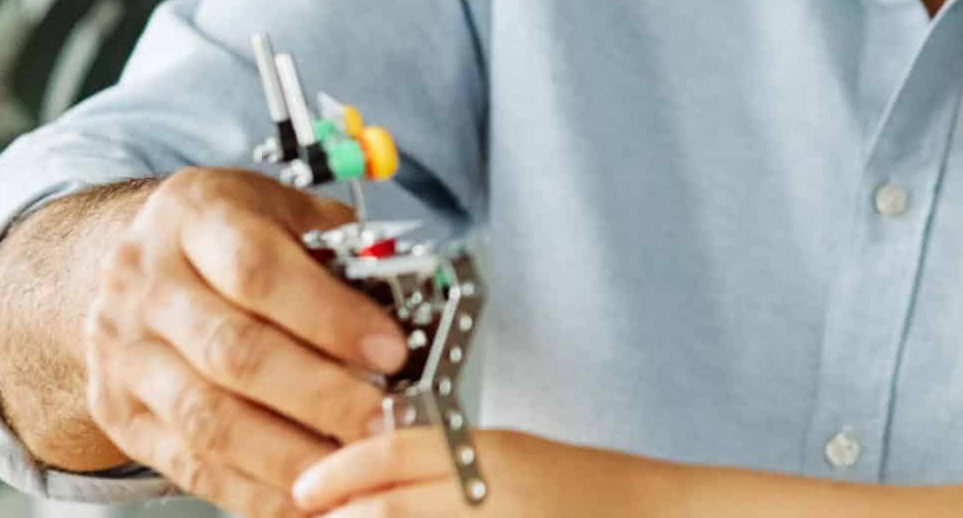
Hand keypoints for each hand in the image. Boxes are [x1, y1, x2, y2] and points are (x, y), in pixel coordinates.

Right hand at [82, 166, 412, 517]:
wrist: (126, 262)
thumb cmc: (221, 233)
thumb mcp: (275, 206)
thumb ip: (334, 245)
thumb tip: (400, 296)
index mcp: (194, 216)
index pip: (258, 270)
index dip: (328, 315)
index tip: (389, 350)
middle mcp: (146, 285)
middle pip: (233, 351)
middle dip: (320, 395)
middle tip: (381, 420)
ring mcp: (126, 354)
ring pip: (207, 419)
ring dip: (289, 454)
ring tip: (352, 467)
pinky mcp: (121, 415)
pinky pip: (189, 464)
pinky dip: (252, 490)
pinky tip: (304, 496)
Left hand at [293, 428, 664, 517]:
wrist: (660, 517)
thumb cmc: (595, 494)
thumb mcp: (517, 460)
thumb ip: (452, 465)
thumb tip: (374, 484)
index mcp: (491, 454)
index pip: (394, 452)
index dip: (337, 473)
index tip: (301, 489)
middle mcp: (491, 495)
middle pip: (386, 507)